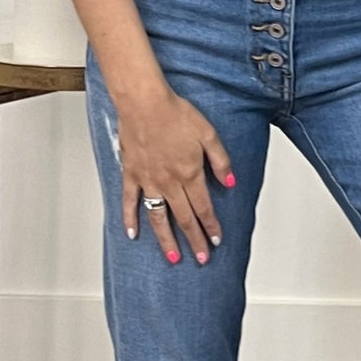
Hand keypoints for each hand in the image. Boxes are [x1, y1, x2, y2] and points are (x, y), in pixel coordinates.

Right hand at [116, 86, 234, 265]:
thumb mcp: (208, 133)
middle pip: (184, 218)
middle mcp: (169, 182)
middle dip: (195, 241)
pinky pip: (130, 202)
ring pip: (158, 217)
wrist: (144, 102)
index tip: (216, 241)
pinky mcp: (131, 174)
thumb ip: (220, 161)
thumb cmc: (175, 113)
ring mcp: (148, 180)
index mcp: (190, 173)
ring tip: (173, 257)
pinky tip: (133, 234)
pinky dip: (130, 219)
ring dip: (166, 240)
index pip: (204, 208)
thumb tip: (230, 182)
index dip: (211, 226)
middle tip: (201, 258)